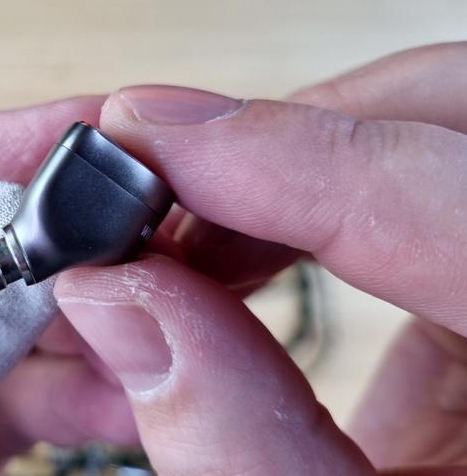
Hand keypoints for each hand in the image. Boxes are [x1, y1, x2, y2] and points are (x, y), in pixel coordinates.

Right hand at [56, 42, 466, 474]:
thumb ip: (230, 435)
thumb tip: (118, 298)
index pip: (460, 204)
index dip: (292, 157)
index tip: (152, 145)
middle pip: (446, 114)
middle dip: (284, 137)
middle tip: (158, 195)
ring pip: (411, 131)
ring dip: (272, 164)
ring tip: (172, 240)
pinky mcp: (466, 271)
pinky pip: (386, 183)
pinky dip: (285, 199)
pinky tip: (219, 253)